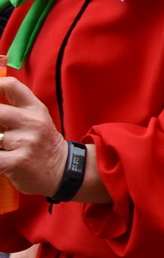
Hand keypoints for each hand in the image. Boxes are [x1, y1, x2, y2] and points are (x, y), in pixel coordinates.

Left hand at [0, 77, 68, 194]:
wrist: (63, 171)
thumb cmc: (42, 145)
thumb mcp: (36, 120)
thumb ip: (15, 108)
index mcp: (35, 109)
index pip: (11, 86)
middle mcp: (32, 122)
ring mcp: (25, 142)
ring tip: (2, 146)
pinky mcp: (17, 161)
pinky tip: (2, 157)